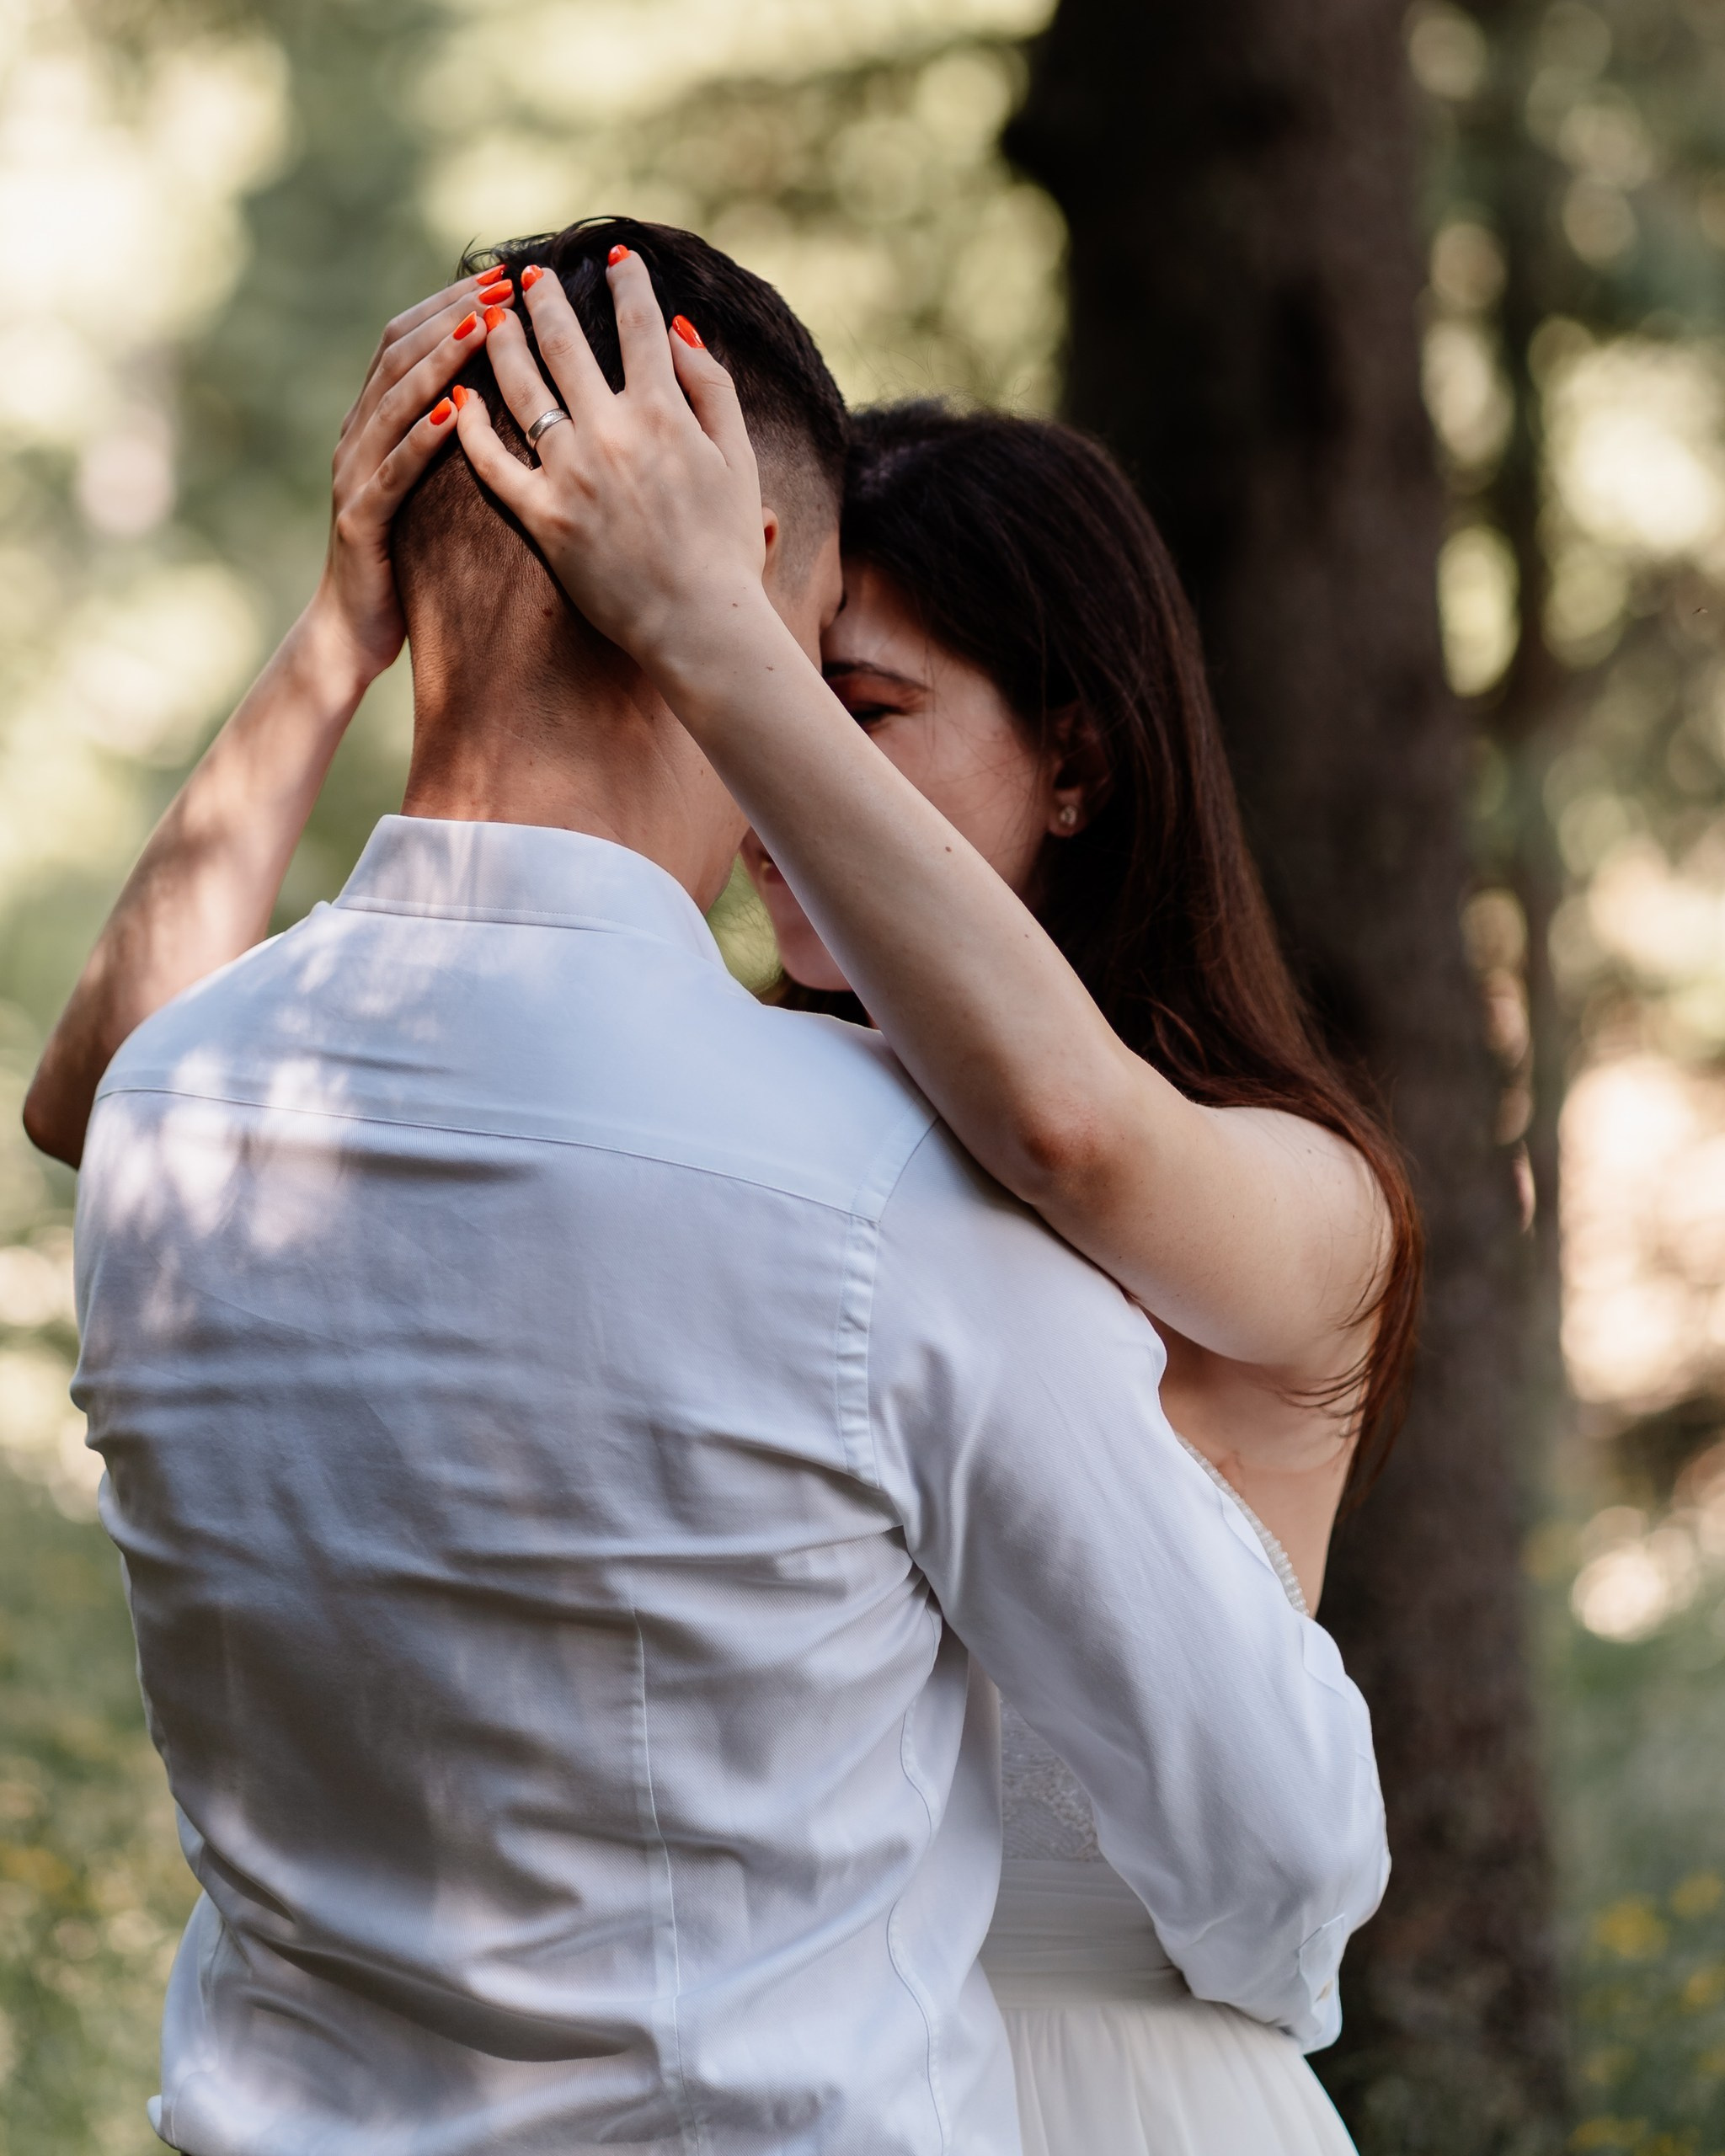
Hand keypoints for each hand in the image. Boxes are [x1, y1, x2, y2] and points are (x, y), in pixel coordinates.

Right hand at [308, 270, 517, 689]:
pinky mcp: (360, 520)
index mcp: (374, 423)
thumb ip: (449, 440)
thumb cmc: (405, 561)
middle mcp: (356, 437)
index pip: (407, 341)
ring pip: (393, 403)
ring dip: (439, 362)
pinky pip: (392, 472)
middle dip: (450, 316)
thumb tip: (498, 388)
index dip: (451, 304)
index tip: (503, 278)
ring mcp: (353, 476)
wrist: (351, 632)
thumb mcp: (430, 489)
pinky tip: (454, 415)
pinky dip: (422, 439)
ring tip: (483, 330)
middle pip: (398, 355)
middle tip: (501, 287)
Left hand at [452, 251, 770, 671]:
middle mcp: (610, 432)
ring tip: (489, 317)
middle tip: (529, 274)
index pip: (641, 326)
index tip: (615, 255)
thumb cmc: (728, 548)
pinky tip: (460, 398)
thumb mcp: (740, 461)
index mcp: (664, 413)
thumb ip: (713, 389)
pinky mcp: (542, 517)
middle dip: (546, 299)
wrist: (700, 624)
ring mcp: (570, 474)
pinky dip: (472, 427)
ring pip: (522, 390)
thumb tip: (680, 331)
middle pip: (566, 344)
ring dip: (502, 344)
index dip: (628, 282)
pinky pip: (493, 464)